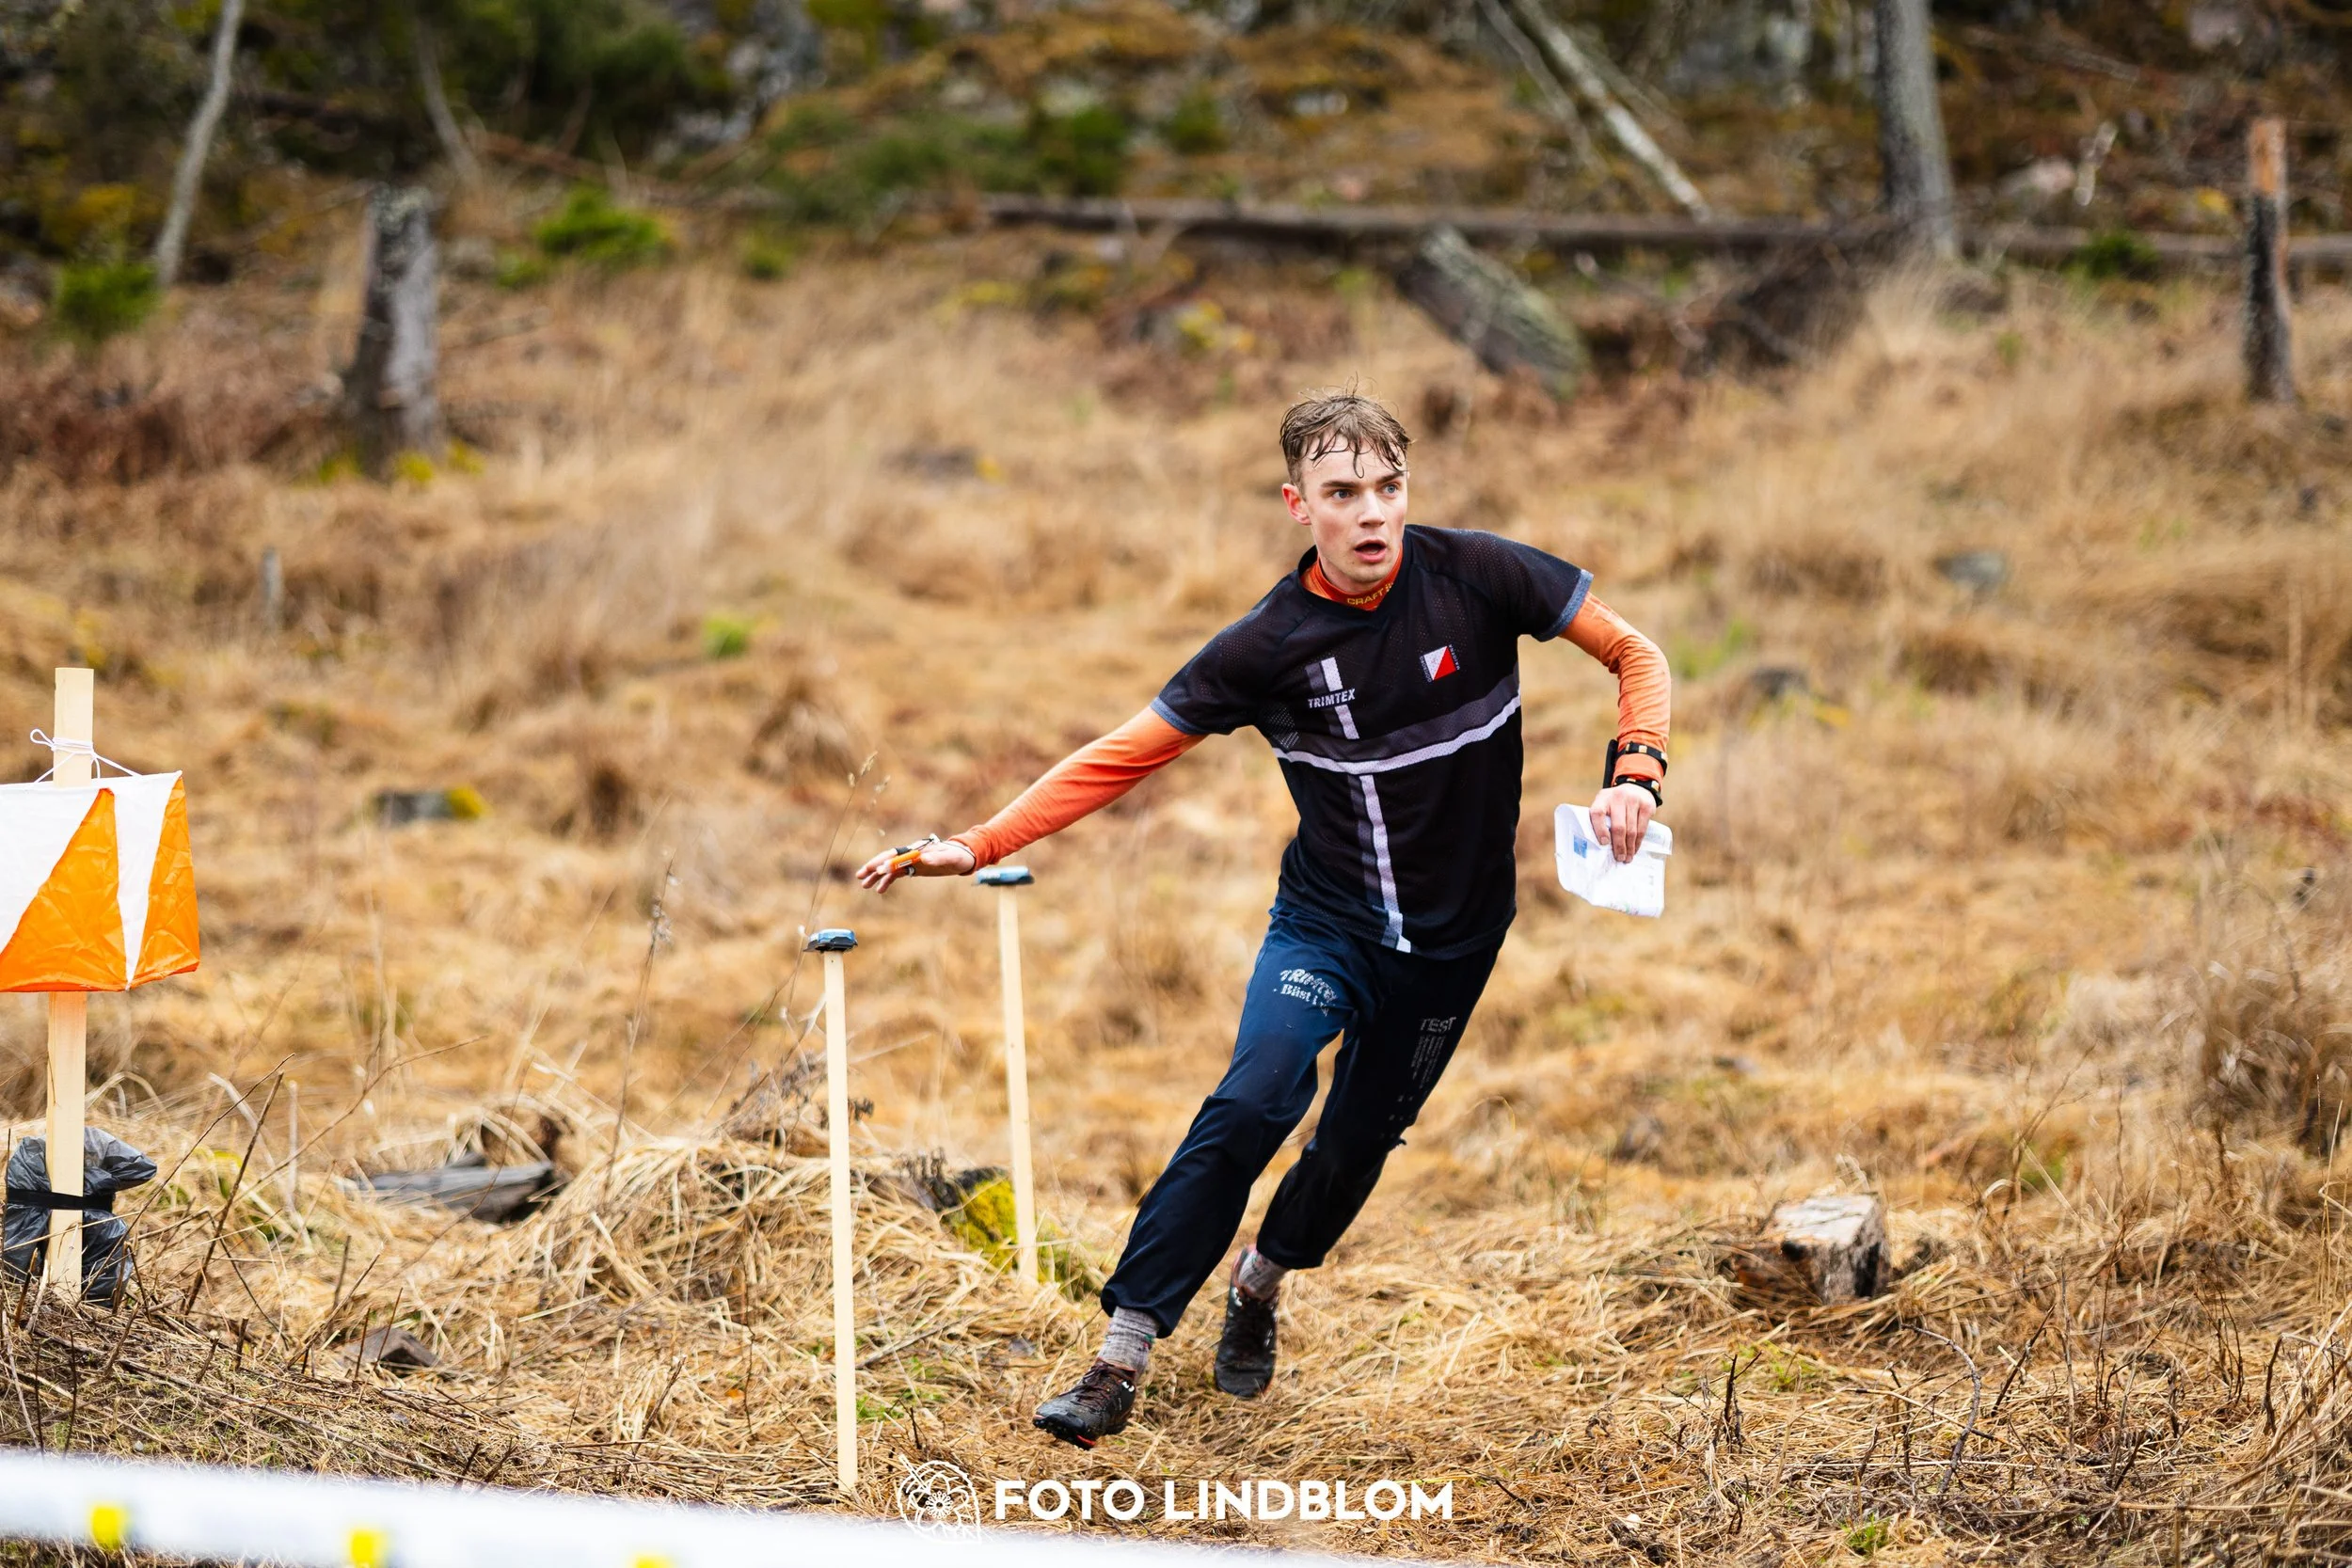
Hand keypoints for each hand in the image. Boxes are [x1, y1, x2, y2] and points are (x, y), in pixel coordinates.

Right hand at [854, 836, 976, 891]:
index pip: (897, 854)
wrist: (963, 858)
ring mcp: (911, 861)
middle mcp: (911, 854)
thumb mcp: (951, 858)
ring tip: (864, 885)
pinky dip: (887, 881)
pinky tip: (879, 890)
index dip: (886, 862)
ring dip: (876, 876)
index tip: (877, 870)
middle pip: (888, 859)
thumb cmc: (958, 856)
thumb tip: (924, 858)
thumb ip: (938, 858)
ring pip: (889, 868)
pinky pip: (896, 875)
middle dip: (873, 866)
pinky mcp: (913, 869)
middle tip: (860, 875)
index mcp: (917, 849)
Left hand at [1589, 783, 1655, 862]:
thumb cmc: (1615, 803)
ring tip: (1627, 858)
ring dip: (1629, 847)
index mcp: (1603, 798)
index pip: (1597, 814)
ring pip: (1632, 830)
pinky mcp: (1647, 806)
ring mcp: (1634, 801)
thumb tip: (1601, 847)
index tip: (1604, 844)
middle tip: (1619, 858)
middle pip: (1618, 827)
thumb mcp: (1605, 804)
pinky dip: (1638, 842)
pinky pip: (1642, 829)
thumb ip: (1601, 819)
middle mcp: (1618, 797)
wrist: (1636, 786)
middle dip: (1619, 846)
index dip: (1599, 830)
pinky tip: (1635, 849)